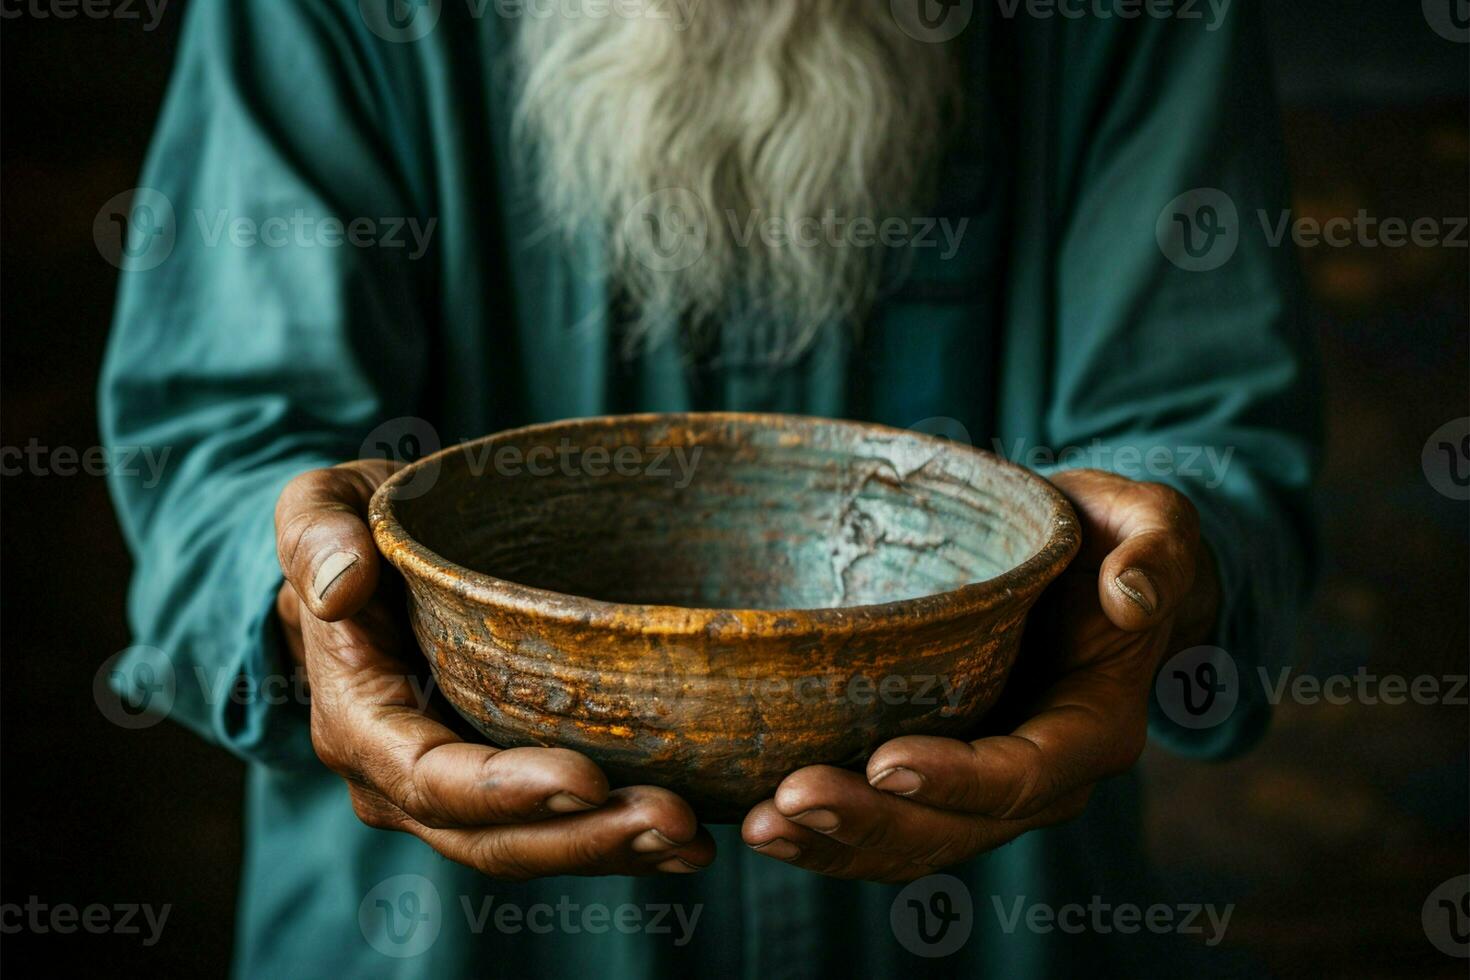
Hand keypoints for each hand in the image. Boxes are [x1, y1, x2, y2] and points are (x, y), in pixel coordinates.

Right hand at [274, 459, 714, 877]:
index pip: (429, 780)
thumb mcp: (321, 507)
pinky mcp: (503, 785)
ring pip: (532, 847)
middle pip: (492, 836)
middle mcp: (399, 780)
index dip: (506, 791)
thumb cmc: (355, 529)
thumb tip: (341, 588)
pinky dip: (619, 838)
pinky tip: (689, 839)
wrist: (369, 564)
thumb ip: (318, 535)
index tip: (588, 780)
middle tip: (676, 822)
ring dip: (615, 850)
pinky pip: (555, 830)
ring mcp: (453, 795)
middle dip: (584, 839)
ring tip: (693, 839)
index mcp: (357, 719)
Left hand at [741, 469, 1219, 881]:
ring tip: (761, 826)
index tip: (885, 759)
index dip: (960, 778)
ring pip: (911, 844)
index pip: (1027, 773)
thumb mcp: (1151, 523)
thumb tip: (1127, 595)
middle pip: (955, 829)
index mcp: (1094, 727)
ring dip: (834, 845)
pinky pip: (885, 823)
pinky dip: (826, 833)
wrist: (1096, 574)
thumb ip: (1155, 549)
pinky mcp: (937, 776)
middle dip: (872, 825)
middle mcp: (1040, 777)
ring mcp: (982, 787)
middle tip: (790, 801)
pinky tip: (760, 819)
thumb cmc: (1116, 541)